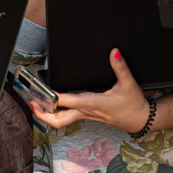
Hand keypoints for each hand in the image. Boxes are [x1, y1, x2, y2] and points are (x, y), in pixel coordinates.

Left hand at [31, 49, 151, 133]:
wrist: (140, 119)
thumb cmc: (133, 104)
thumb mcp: (128, 83)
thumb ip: (120, 66)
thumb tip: (114, 52)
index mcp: (91, 103)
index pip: (66, 101)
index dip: (51, 97)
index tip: (40, 91)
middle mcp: (85, 111)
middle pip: (57, 120)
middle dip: (42, 114)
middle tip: (31, 103)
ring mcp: (86, 115)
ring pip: (61, 120)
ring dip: (47, 114)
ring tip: (37, 103)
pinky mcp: (88, 115)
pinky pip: (68, 117)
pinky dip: (57, 112)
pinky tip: (53, 104)